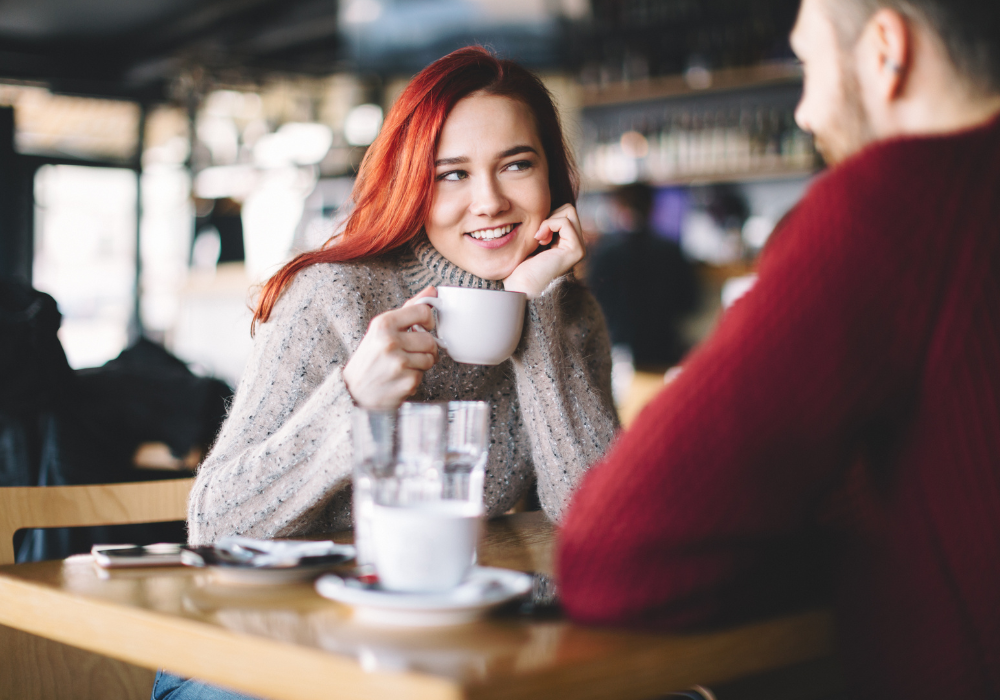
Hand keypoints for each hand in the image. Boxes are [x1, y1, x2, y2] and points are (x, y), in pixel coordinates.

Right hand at [343, 287, 438, 408]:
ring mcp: (399, 363)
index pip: (423, 312)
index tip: (424, 328)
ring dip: (421, 363)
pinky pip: (424, 375)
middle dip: (425, 348)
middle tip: (411, 352)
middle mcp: (390, 342)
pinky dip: (415, 378)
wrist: (354, 391)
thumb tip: (433, 290)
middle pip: (430, 339)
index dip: (429, 321)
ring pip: (430, 358)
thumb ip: (409, 309)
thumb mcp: (383, 329)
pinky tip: (400, 378)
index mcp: (383, 324)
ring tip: (404, 365)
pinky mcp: (407, 382)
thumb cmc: (371, 357)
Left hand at [503, 204, 584, 297]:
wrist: (520, 286)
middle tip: (538, 235)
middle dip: (549, 216)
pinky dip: (548, 225)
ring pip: (568, 211)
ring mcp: (579, 248)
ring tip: (539, 239)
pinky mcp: (577, 250)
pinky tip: (540, 241)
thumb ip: (541, 225)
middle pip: (568, 209)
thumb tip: (542, 203)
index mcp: (567, 243)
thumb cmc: (519, 267)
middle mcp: (576, 245)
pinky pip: (564, 222)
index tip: (535, 236)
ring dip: (548, 221)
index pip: (563, 212)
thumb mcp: (531, 240)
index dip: (546, 217)